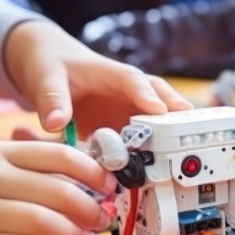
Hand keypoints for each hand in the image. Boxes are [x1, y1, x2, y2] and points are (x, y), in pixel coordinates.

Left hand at [4, 21, 193, 136]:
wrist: (47, 64)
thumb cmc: (49, 63)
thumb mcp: (44, 77)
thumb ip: (51, 99)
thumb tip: (55, 123)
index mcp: (111, 73)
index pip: (133, 81)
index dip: (147, 96)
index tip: (158, 111)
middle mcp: (127, 91)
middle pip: (158, 99)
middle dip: (175, 114)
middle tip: (190, 132)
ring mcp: (127, 110)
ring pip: (155, 122)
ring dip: (169, 136)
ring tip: (183, 154)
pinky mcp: (122, 127)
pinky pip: (140, 140)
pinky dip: (150, 153)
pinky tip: (157, 172)